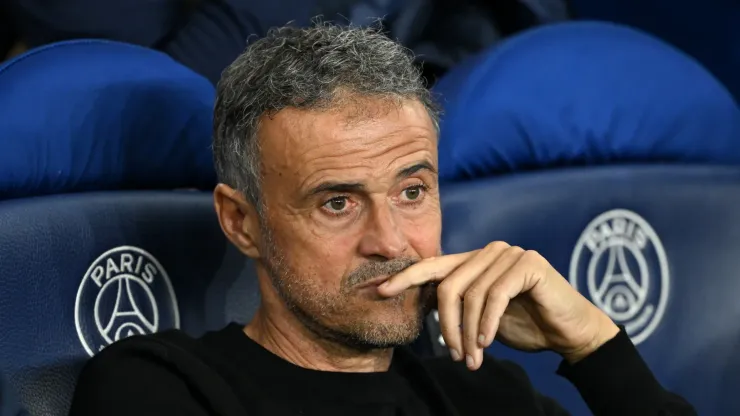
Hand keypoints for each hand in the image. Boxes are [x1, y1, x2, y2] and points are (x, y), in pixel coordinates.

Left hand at [377, 242, 619, 369]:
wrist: (569, 332)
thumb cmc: (524, 325)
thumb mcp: (481, 317)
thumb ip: (457, 306)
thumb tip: (422, 307)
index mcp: (474, 260)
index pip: (433, 266)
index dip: (406, 277)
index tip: (380, 291)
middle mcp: (489, 251)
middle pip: (448, 286)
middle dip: (447, 326)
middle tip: (454, 355)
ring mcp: (509, 254)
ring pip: (471, 295)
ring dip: (469, 333)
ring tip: (473, 358)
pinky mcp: (528, 263)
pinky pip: (495, 296)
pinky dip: (488, 323)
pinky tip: (487, 343)